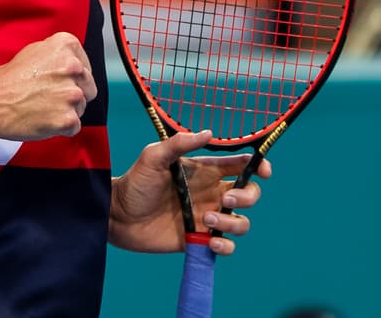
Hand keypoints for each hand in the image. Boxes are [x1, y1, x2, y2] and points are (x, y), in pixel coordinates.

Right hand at [0, 32, 96, 140]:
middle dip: (71, 94)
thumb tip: (77, 66)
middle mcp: (73, 67)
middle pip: (88, 87)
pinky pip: (74, 127)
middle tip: (47, 97)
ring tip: (42, 107)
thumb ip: (61, 56)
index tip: (55, 82)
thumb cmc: (11, 77)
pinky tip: (44, 120)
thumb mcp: (36, 50)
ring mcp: (71, 94)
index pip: (85, 67)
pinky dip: (61, 128)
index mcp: (66, 46)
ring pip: (81, 107)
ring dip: (66, 111)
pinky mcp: (67, 118)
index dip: (71, 78)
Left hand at [109, 130, 270, 254]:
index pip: (241, 166)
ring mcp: (207, 218)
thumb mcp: (153, 157)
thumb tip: (209, 133)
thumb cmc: (135, 182)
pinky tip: (210, 241)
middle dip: (247, 196)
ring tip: (207, 219)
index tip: (263, 170)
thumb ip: (179, 144)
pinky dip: (225, 246)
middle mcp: (211, 193)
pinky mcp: (199, 240)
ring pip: (242, 222)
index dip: (258, 166)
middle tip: (223, 197)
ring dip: (233, 223)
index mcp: (206, 171)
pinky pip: (226, 246)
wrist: (117, 216)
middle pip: (250, 194)